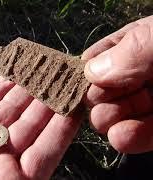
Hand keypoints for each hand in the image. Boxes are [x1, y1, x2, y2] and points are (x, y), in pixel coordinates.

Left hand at [0, 77, 80, 179]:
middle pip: (11, 117)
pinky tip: (70, 108)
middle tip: (51, 68)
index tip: (19, 69)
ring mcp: (0, 175)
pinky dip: (59, 132)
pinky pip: (44, 157)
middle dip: (32, 92)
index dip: (0, 89)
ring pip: (32, 133)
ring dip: (51, 106)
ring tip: (67, 80)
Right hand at [82, 15, 152, 153]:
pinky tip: (119, 136)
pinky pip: (142, 134)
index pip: (102, 55)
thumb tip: (90, 71)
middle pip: (105, 87)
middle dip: (96, 95)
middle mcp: (143, 72)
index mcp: (140, 44)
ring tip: (104, 118)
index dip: (86, 68)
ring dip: (108, 117)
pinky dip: (129, 138)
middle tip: (94, 99)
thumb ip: (131, 50)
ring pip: (118, 112)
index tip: (71, 79)